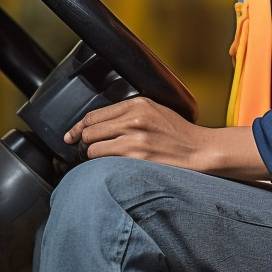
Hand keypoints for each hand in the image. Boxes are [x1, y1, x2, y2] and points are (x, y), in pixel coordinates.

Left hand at [64, 97, 267, 179]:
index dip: (78, 127)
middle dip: (84, 143)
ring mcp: (134, 138)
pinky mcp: (136, 157)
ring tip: (101, 160)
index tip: (72, 136)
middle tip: (87, 151)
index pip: (94, 115)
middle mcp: (134, 118)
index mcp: (137, 103)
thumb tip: (101, 123)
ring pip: (92, 148)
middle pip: (90, 131)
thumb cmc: (179, 134)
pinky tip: (109, 167)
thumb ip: (129, 113)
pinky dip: (101, 166)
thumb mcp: (155, 111)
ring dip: (92, 156)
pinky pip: (104, 162)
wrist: (200, 150)